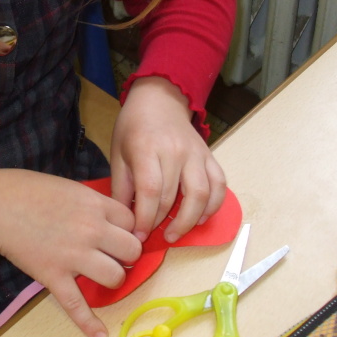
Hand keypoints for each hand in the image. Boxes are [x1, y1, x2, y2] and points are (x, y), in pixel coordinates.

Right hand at [0, 168, 140, 336]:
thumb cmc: (29, 190)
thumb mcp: (71, 187)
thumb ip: (93, 204)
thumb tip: (110, 219)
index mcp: (95, 205)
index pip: (131, 221)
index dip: (127, 228)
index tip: (118, 232)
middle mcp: (91, 230)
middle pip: (131, 250)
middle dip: (126, 253)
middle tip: (113, 254)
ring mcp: (74, 256)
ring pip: (115, 277)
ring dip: (113, 278)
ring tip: (102, 275)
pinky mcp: (54, 276)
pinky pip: (76, 305)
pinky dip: (89, 324)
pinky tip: (100, 336)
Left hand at [110, 76, 225, 243]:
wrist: (159, 100)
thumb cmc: (133, 127)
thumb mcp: (118, 153)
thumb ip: (121, 187)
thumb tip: (124, 220)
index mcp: (147, 149)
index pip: (151, 191)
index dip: (145, 219)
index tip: (138, 235)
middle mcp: (175, 152)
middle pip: (173, 197)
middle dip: (161, 223)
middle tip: (151, 236)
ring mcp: (195, 154)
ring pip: (201, 194)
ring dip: (189, 221)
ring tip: (175, 234)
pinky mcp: (209, 156)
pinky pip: (219, 185)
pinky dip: (213, 206)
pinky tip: (200, 219)